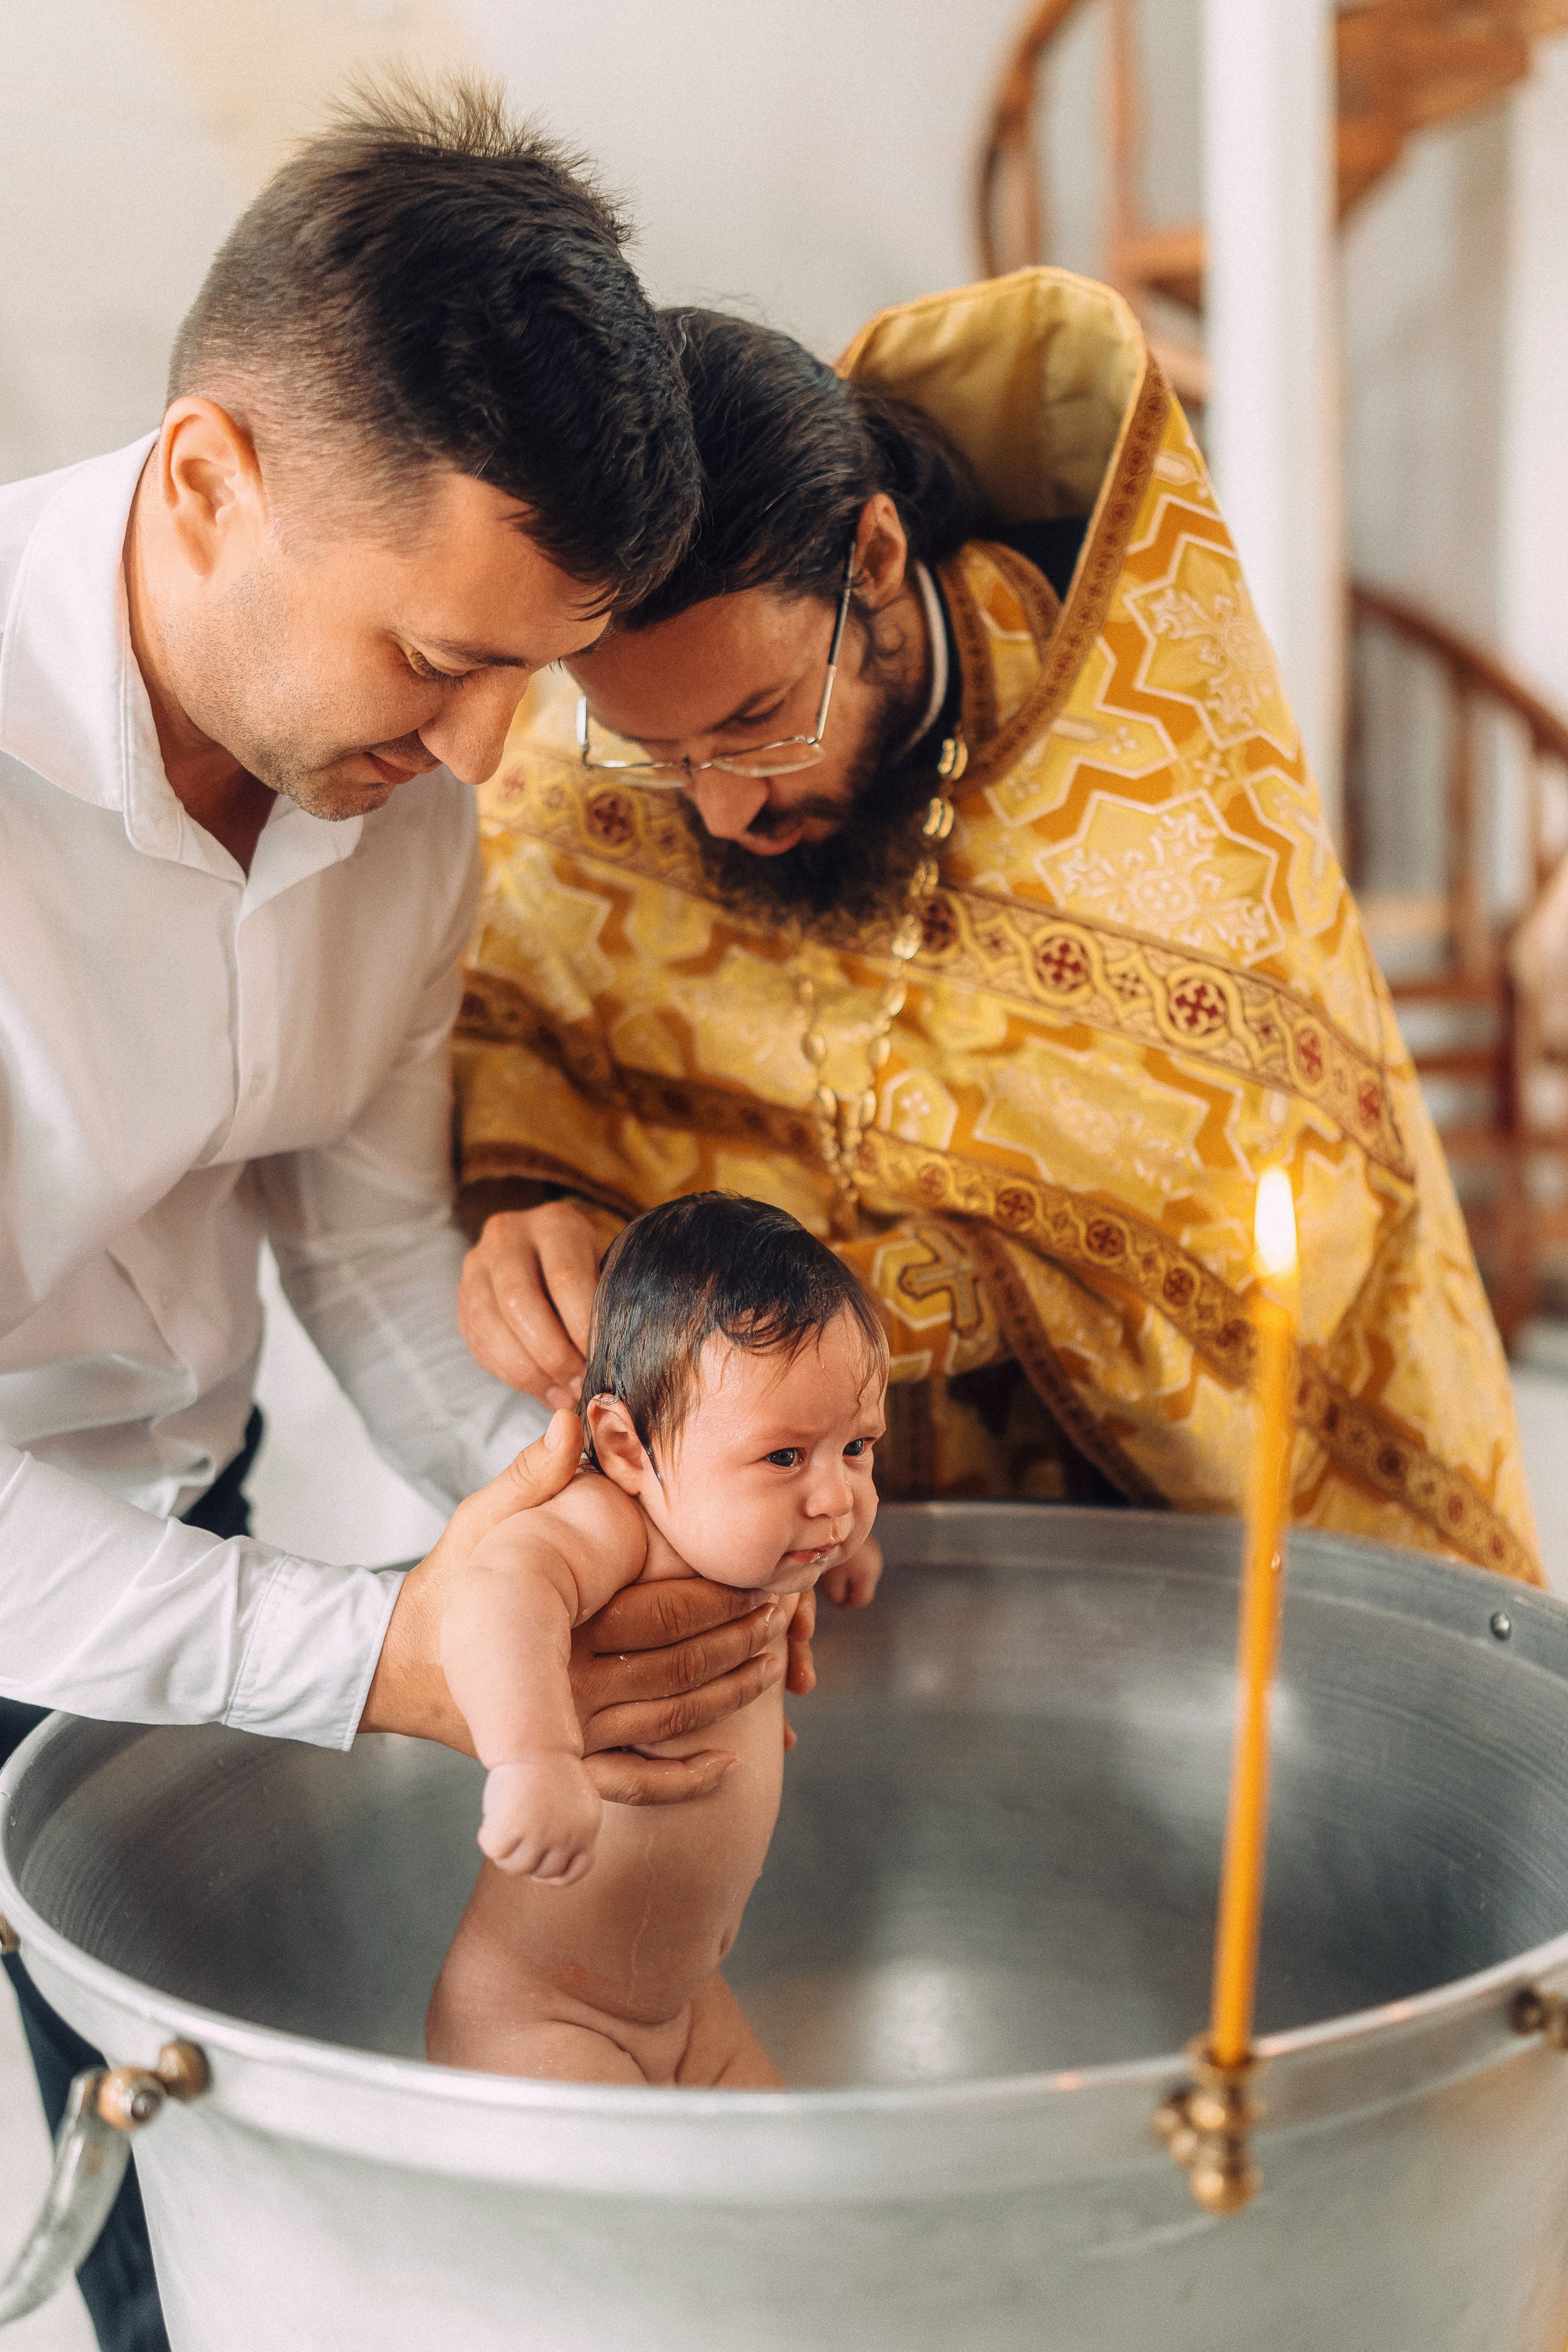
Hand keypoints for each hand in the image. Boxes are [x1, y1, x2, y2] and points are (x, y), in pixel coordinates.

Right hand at [363, 1424, 797, 1807]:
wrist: (394, 1669)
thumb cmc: (446, 1589)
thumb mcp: (481, 1523)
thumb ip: (532, 1476)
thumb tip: (572, 1419)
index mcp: (562, 1624)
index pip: (667, 1614)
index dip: (723, 1598)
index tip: (762, 1578)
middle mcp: (574, 1685)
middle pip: (682, 1667)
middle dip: (742, 1640)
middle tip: (783, 1614)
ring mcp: (572, 1732)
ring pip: (673, 1720)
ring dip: (731, 1693)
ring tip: (772, 1660)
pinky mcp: (563, 1764)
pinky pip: (634, 1783)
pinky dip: (683, 1780)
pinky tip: (726, 1765)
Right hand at [458, 1202, 600, 1406]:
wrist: (546, 1250)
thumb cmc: (589, 1268)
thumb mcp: (604, 1271)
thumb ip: (603, 1308)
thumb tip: (605, 1373)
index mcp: (553, 1223)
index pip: (565, 1278)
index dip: (580, 1329)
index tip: (599, 1363)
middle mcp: (507, 1237)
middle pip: (519, 1302)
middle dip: (551, 1355)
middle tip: (578, 1385)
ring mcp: (477, 1266)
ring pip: (490, 1326)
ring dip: (528, 1372)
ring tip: (561, 1393)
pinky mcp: (462, 1297)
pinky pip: (478, 1343)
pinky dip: (509, 1373)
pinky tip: (540, 1388)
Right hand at [478, 1753, 602, 1884]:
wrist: (534, 1741)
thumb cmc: (548, 1764)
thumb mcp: (574, 1798)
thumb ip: (569, 1829)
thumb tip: (547, 1869)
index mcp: (587, 1829)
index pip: (576, 1870)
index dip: (555, 1876)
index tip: (539, 1873)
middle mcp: (568, 1836)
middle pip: (541, 1872)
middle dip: (525, 1859)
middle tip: (514, 1836)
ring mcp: (542, 1835)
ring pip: (515, 1867)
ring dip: (504, 1852)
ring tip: (501, 1826)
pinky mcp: (515, 1828)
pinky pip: (494, 1851)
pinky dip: (488, 1838)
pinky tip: (491, 1818)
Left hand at [820, 1534, 882, 1610]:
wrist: (832, 1521)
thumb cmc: (829, 1551)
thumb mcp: (829, 1579)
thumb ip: (837, 1597)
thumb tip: (841, 1602)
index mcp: (869, 1574)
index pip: (863, 1600)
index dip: (848, 1604)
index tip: (835, 1600)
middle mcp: (876, 1563)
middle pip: (864, 1587)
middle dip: (848, 1590)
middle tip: (832, 1585)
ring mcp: (874, 1552)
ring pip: (863, 1575)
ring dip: (850, 1577)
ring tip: (834, 1570)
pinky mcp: (870, 1543)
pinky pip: (862, 1563)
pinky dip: (852, 1565)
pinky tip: (839, 1559)